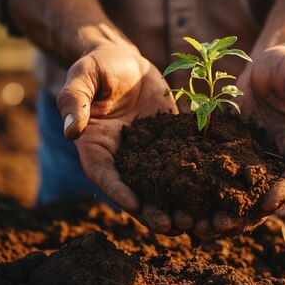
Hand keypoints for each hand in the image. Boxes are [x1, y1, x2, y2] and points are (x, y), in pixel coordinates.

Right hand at [57, 36, 181, 234]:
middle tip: (170, 226)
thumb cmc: (97, 66)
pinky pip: (181, 158)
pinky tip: (213, 189)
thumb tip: (71, 130)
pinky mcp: (169, 139)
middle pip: (134, 188)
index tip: (134, 205)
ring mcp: (147, 149)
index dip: (117, 191)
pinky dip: (194, 176)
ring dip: (175, 202)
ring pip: (160, 182)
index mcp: (95, 145)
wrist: (124, 58)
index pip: (104, 175)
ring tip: (194, 220)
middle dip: (150, 210)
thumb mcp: (82, 77)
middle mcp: (121, 154)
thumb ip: (74, 101)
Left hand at [192, 45, 284, 237]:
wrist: (263, 64)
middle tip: (221, 226)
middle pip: (266, 195)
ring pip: (239, 194)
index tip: (267, 202)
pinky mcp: (228, 155)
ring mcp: (252, 161)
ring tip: (198, 227)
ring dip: (221, 212)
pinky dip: (203, 193)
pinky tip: (183, 206)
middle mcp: (278, 160)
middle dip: (245, 214)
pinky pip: (217, 177)